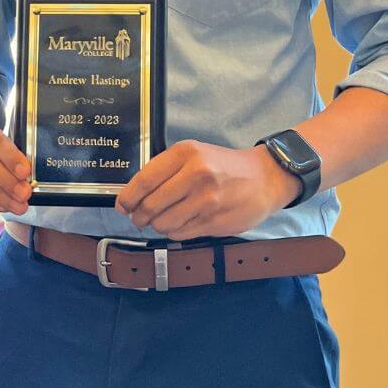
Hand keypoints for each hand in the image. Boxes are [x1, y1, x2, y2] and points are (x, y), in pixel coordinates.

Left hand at [114, 139, 302, 240]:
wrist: (265, 178)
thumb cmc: (224, 166)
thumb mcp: (195, 154)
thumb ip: (166, 170)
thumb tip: (133, 195)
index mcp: (187, 153)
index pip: (145, 180)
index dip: (128, 197)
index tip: (122, 205)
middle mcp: (196, 175)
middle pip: (150, 205)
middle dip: (140, 216)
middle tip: (140, 217)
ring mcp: (206, 201)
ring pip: (163, 224)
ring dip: (158, 226)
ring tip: (163, 220)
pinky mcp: (214, 221)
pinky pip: (180, 234)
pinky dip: (175, 232)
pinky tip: (182, 223)